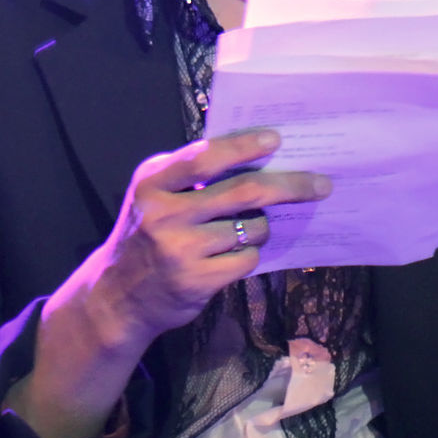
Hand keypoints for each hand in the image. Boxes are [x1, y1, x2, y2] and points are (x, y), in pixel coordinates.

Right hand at [8, 128, 330, 437]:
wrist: (118, 297)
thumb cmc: (147, 233)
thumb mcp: (155, 195)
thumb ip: (190, 174)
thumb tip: (252, 152)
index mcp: (153, 182)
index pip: (206, 158)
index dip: (243, 147)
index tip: (275, 140)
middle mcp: (164, 213)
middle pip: (242, 191)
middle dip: (288, 185)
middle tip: (319, 184)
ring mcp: (180, 249)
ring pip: (251, 227)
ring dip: (261, 226)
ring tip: (248, 229)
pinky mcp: (196, 281)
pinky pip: (246, 259)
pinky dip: (249, 254)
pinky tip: (232, 256)